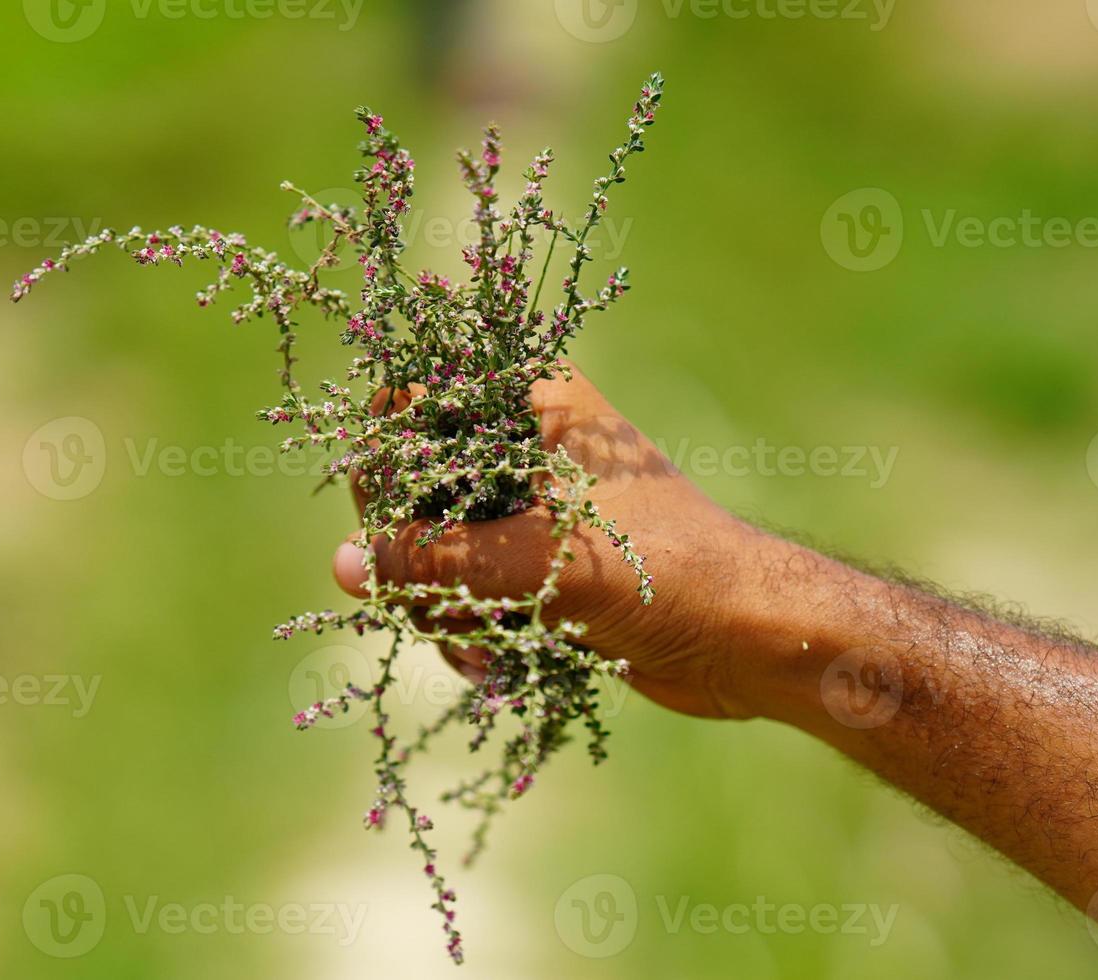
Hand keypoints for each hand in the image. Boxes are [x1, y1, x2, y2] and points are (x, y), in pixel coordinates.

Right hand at [330, 363, 787, 718]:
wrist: (753, 640)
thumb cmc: (669, 573)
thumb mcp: (549, 562)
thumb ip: (444, 560)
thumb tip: (345, 564)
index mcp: (533, 407)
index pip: (413, 406)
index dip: (388, 465)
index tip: (391, 529)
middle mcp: (522, 451)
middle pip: (409, 489)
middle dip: (412, 558)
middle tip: (438, 603)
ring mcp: (526, 516)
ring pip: (430, 552)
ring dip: (442, 607)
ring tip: (484, 646)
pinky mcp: (533, 573)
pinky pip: (462, 595)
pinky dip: (468, 631)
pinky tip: (498, 663)